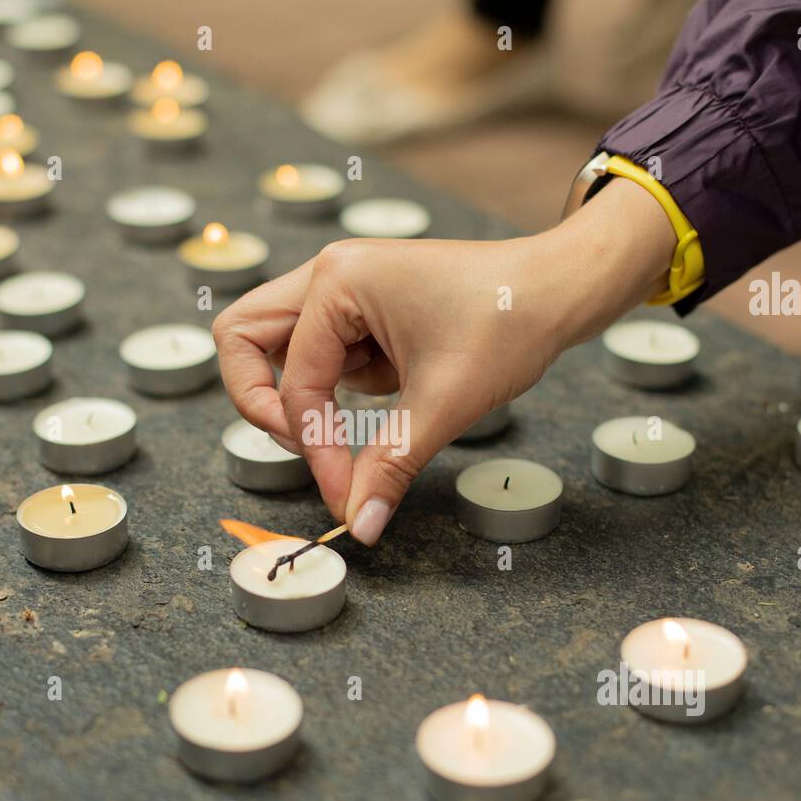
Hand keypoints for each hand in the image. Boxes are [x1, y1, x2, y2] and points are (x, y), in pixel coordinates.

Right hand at [213, 178, 673, 543]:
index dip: (313, 447)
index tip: (343, 493)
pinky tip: (382, 399)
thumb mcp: (444, 403)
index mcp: (338, 281)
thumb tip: (359, 525)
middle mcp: (329, 274)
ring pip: (273, 347)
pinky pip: (317, 354)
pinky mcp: (361, 310)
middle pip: (242, 338)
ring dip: (296, 395)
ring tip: (341, 430)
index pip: (294, 382)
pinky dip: (332, 389)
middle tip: (303, 446)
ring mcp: (342, 289)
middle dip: (261, 402)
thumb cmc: (507, 323)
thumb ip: (390, 465)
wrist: (558, 290)